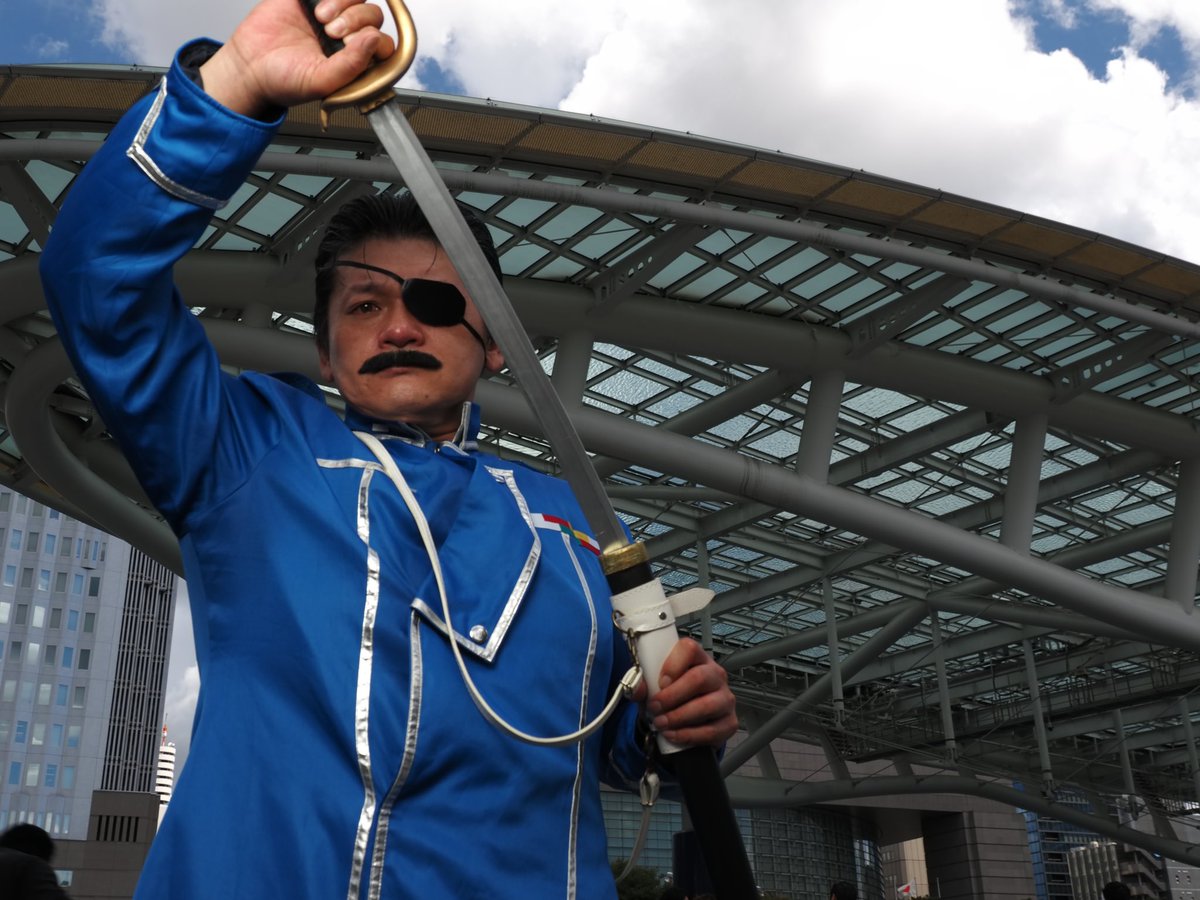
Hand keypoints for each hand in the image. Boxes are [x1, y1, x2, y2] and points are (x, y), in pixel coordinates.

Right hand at [200, 0, 394, 117]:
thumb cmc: (284, 81)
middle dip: (356, 20)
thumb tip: (374, 40)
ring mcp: (331, 14)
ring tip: (320, 18)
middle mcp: (347, 37)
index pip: (382, 43)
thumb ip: (351, 65)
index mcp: (355, 61)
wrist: (249, 66)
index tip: (350, 43)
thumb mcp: (322, 82)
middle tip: (331, 32)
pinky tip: (315, 6)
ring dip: (343, 3)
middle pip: (372, 15)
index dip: (372, 39)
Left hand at [638, 638, 736, 746]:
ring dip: (679, 717)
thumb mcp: (652, 688)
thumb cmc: (669, 698)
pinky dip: (689, 735)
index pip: (689, 648)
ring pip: (707, 705)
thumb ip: (642, 685)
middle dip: (672, 695)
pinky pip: (712, 730)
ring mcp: (725, 698)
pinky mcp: (729, 722)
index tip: (660, 682)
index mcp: (697, 659)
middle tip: (655, 707)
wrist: (682, 723)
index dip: (673, 664)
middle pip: (699, 678)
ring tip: (661, 723)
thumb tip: (636, 688)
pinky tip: (673, 735)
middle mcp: (715, 675)